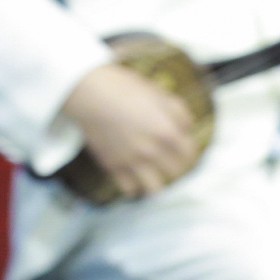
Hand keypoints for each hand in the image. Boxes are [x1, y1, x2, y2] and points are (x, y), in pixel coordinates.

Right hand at [59, 62, 196, 198]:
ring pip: (155, 189)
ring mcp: (131, 161)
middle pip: (176, 172)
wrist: (90, 95)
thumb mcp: (160, 94)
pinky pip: (130, 189)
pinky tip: (135, 178)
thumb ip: (179, 113)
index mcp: (167, 132)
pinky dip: (135, 187)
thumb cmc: (126, 90)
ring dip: (158, 183)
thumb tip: (188, 129)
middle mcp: (152, 150)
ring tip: (154, 175)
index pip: (190, 154)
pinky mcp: (112, 166)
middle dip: (175, 166)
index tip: (183, 150)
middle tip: (169, 161)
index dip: (188, 151)